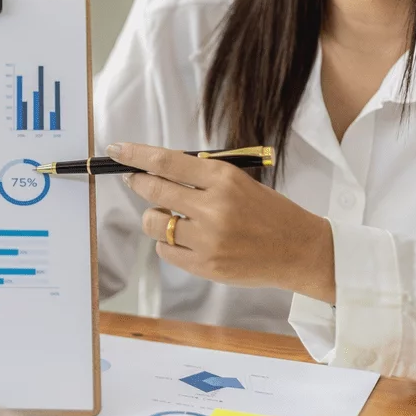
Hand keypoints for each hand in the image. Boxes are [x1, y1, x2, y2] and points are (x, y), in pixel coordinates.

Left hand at [108, 142, 335, 301]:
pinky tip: (186, 240)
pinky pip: (164, 250)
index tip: (116, 150)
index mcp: (223, 178)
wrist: (300, 250)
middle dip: (137, 183)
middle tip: (134, 180)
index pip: (166, 162)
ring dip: (153, 218)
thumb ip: (200, 177)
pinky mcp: (205, 265)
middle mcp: (213, 206)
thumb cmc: (267, 212)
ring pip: (152, 223)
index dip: (135, 155)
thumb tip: (154, 170)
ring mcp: (208, 238)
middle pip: (153, 190)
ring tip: (171, 217)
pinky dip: (167, 243)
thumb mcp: (239, 182)